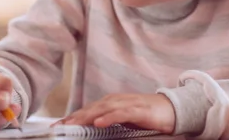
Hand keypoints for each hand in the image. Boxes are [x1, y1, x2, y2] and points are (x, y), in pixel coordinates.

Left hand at [52, 94, 174, 133]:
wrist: (171, 109)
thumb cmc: (147, 115)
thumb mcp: (124, 119)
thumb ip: (108, 121)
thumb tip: (92, 129)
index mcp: (111, 103)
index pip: (88, 109)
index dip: (72, 117)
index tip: (57, 126)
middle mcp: (116, 100)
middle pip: (91, 108)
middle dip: (74, 117)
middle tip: (59, 126)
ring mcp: (127, 103)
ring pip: (103, 109)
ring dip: (86, 116)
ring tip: (72, 125)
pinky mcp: (139, 109)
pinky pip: (121, 113)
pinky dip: (109, 117)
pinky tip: (98, 122)